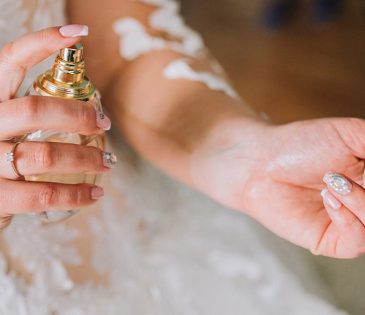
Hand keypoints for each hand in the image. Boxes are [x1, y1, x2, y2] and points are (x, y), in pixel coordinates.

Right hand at [0, 26, 113, 228]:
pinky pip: (42, 196)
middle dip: (79, 116)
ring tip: (107, 162)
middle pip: (35, 109)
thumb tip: (86, 107)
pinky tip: (94, 194)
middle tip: (104, 124)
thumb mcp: (6, 124)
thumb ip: (30, 113)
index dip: (42, 43)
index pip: (9, 61)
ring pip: (45, 154)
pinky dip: (76, 195)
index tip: (77, 35)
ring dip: (86, 158)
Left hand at [192, 117, 364, 257]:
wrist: (260, 161)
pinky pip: (358, 241)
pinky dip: (349, 216)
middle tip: (355, 173)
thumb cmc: (301, 144)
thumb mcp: (353, 135)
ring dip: (362, 200)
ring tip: (332, 179)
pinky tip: (328, 196)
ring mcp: (352, 224)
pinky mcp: (331, 241)